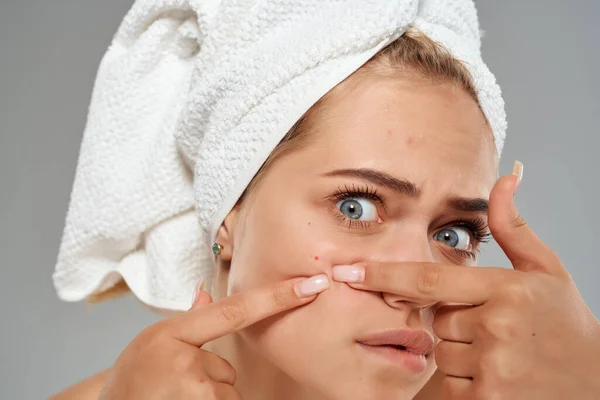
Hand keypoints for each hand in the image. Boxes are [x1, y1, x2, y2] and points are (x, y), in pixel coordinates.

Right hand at [98, 274, 328, 398]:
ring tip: (174, 399)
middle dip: (211, 380)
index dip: (277, 296)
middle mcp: (183, 358)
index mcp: (172, 332)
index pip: (236, 310)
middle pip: (227, 369)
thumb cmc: (130, 380)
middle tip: (174, 386)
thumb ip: (187, 320)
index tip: (312, 285)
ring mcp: (192, 389)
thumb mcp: (153, 342)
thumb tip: (206, 292)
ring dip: (209, 399)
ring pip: (226, 393)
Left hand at [332, 170, 599, 398]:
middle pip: (435, 319)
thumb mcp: (546, 269)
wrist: (597, 384)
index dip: (384, 274)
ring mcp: (493, 367)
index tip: (349, 271)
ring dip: (460, 352)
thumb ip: (513, 226)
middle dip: (452, 321)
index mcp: (506, 289)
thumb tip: (506, 177)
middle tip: (493, 327)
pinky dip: (466, 380)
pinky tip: (499, 375)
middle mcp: (496, 326)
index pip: (428, 278)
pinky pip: (452, 385)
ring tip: (500, 352)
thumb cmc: (566, 324)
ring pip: (441, 353)